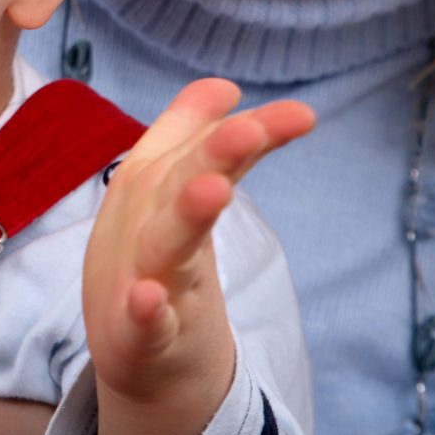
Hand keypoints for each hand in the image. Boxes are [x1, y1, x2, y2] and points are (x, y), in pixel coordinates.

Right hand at [82, 79, 313, 434]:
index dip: (251, 132)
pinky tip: (151, 298)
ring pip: (164, 243)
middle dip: (212, 153)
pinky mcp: (134, 335)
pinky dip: (144, 312)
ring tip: (215, 188)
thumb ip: (193, 134)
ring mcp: (140, 276)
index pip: (206, 148)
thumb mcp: (165, 192)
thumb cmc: (150, 256)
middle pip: (181, 180)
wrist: (130, 349)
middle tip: (250, 130)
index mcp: (155, 184)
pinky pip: (141, 323)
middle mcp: (147, 221)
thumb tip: (226, 85)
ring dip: (186, 215)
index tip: (304, 115)